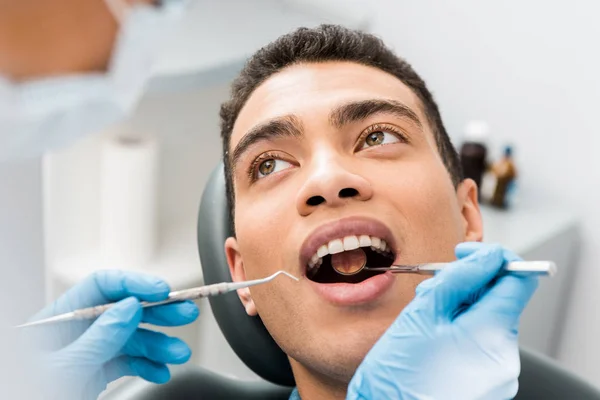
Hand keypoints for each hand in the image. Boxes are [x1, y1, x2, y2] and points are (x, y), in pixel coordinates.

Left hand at [26, 270, 198, 399]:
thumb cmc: (27, 396)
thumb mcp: (65, 367)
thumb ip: (99, 337)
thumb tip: (130, 307)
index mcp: (56, 320)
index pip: (101, 287)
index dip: (134, 284)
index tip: (162, 290)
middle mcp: (73, 333)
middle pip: (123, 310)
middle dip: (158, 313)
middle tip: (185, 312)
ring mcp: (86, 353)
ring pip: (130, 339)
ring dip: (158, 345)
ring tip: (178, 353)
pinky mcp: (94, 373)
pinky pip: (126, 362)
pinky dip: (146, 366)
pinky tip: (160, 371)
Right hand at [347, 243, 538, 399]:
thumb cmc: (398, 375)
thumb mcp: (422, 315)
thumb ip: (459, 279)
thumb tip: (486, 256)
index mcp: (491, 334)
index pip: (519, 278)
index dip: (493, 258)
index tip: (466, 255)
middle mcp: (505, 357)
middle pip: (499, 300)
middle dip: (468, 286)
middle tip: (431, 291)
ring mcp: (499, 375)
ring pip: (488, 321)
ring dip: (461, 310)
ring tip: (426, 320)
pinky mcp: (489, 385)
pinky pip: (482, 345)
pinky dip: (461, 333)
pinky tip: (433, 340)